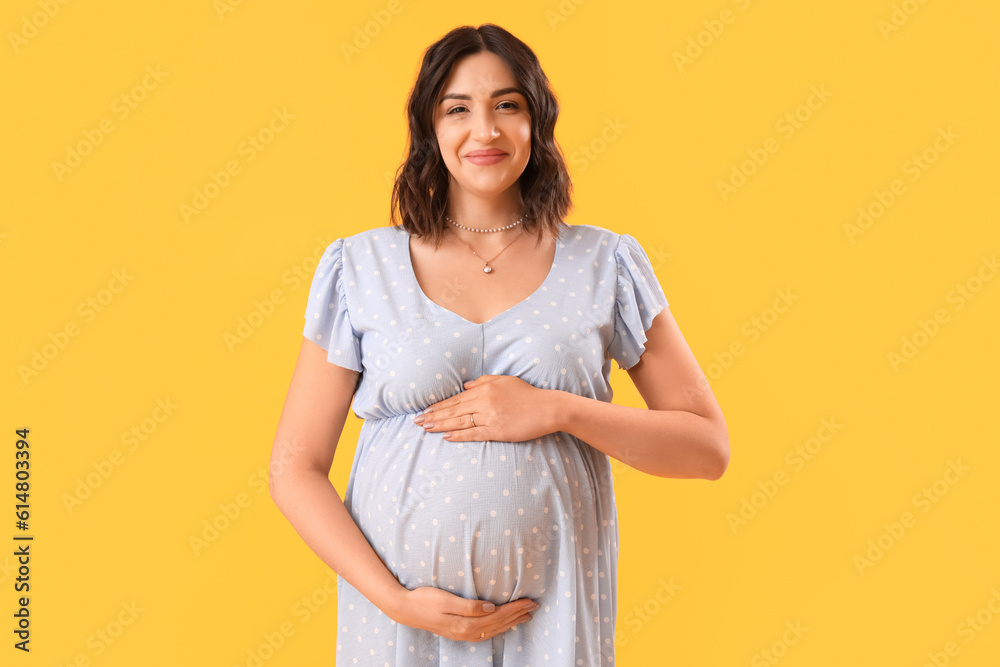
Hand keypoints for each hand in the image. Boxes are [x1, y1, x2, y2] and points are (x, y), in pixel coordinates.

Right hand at [387, 586, 537, 641]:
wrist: (405, 609)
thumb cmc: (425, 599)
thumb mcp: (446, 599)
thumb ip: (470, 606)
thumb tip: (492, 608)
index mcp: (465, 623)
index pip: (497, 616)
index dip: (514, 609)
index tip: (529, 601)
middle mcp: (466, 632)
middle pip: (498, 624)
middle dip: (517, 615)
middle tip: (534, 606)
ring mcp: (462, 634)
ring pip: (493, 630)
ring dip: (510, 623)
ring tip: (524, 616)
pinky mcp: (458, 632)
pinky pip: (485, 632)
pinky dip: (498, 628)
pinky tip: (502, 624)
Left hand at [413, 375, 558, 441]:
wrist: (548, 408)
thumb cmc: (527, 394)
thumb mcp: (504, 380)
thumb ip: (483, 381)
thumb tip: (463, 386)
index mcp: (484, 389)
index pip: (455, 399)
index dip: (438, 405)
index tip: (424, 410)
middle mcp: (484, 402)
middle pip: (453, 410)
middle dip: (433, 416)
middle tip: (416, 421)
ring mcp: (490, 417)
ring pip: (460, 422)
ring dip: (441, 425)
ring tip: (425, 428)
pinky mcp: (498, 431)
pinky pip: (474, 434)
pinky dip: (459, 435)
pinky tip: (446, 437)